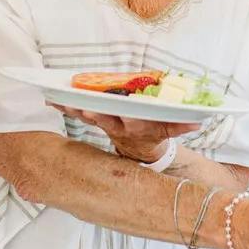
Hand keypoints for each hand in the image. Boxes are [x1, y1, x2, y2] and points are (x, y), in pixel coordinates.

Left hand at [53, 105, 195, 163]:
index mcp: (135, 125)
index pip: (128, 121)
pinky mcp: (95, 121)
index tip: (107, 111)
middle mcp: (117, 126)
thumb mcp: (169, 130)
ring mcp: (105, 124)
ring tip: (58, 99)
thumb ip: (181, 125)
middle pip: (103, 118)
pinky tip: (51, 99)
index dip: (118, 117)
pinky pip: (78, 113)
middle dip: (91, 112)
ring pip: (87, 116)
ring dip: (73, 108)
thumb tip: (197, 121)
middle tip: (80, 106)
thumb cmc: (155, 132)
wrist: (141, 149)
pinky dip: (66, 106)